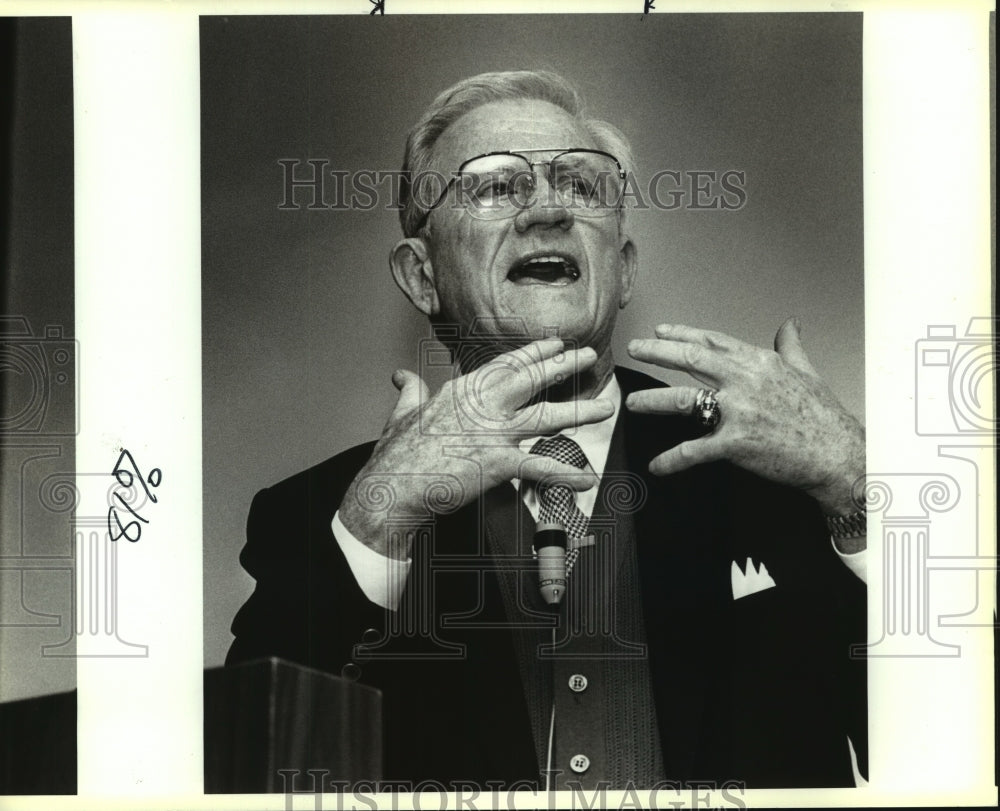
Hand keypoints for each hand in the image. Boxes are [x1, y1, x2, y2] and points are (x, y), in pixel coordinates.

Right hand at [339, 338, 614, 558]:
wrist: (391, 486)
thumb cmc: (395, 455)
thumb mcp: (401, 414)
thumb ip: (410, 392)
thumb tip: (402, 377)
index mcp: (462, 391)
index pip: (505, 365)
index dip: (534, 353)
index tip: (555, 343)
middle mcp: (482, 405)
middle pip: (531, 380)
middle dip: (563, 366)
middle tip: (588, 354)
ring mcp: (492, 433)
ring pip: (545, 416)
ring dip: (578, 410)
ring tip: (605, 406)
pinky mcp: (497, 463)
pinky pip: (539, 468)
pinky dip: (565, 475)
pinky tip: (587, 478)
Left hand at [624, 319, 864, 516]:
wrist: (838, 454)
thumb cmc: (824, 417)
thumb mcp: (807, 372)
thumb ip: (791, 346)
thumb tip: (790, 325)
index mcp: (759, 363)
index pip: (712, 342)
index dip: (683, 334)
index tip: (660, 331)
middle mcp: (745, 382)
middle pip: (691, 359)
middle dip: (657, 352)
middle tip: (635, 348)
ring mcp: (739, 412)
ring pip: (684, 400)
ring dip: (653, 401)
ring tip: (633, 403)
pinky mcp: (736, 444)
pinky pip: (694, 451)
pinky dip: (672, 460)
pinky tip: (656, 465)